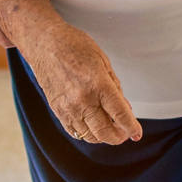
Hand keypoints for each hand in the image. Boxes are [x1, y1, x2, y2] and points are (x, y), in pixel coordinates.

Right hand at [28, 22, 141, 144]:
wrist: (45, 44)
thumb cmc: (74, 46)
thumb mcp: (103, 61)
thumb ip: (115, 86)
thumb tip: (123, 107)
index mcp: (98, 84)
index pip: (120, 115)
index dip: (132, 128)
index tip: (136, 134)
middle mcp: (83, 100)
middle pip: (105, 132)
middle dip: (119, 137)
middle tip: (125, 133)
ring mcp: (68, 108)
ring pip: (90, 136)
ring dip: (103, 137)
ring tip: (109, 128)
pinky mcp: (57, 111)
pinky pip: (74, 132)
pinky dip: (87, 134)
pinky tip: (92, 126)